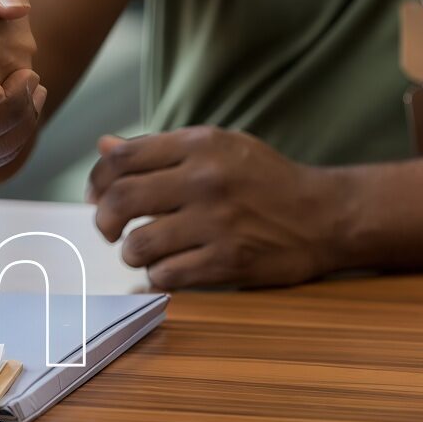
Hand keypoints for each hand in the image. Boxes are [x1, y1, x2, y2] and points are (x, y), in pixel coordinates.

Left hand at [88, 126, 350, 288]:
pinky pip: (167, 275)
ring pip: (139, 244)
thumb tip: (104, 145)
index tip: (97, 195)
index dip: (97, 179)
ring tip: (144, 252)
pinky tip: (170, 269)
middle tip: (109, 229)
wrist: (326, 215)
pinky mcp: (228, 262)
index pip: (123, 157)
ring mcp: (217, 223)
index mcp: (201, 145)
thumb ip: (160, 148)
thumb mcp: (220, 147)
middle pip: (121, 199)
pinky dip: (158, 276)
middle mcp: (206, 180)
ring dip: (132, 253)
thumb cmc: (267, 179)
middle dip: (104, 220)